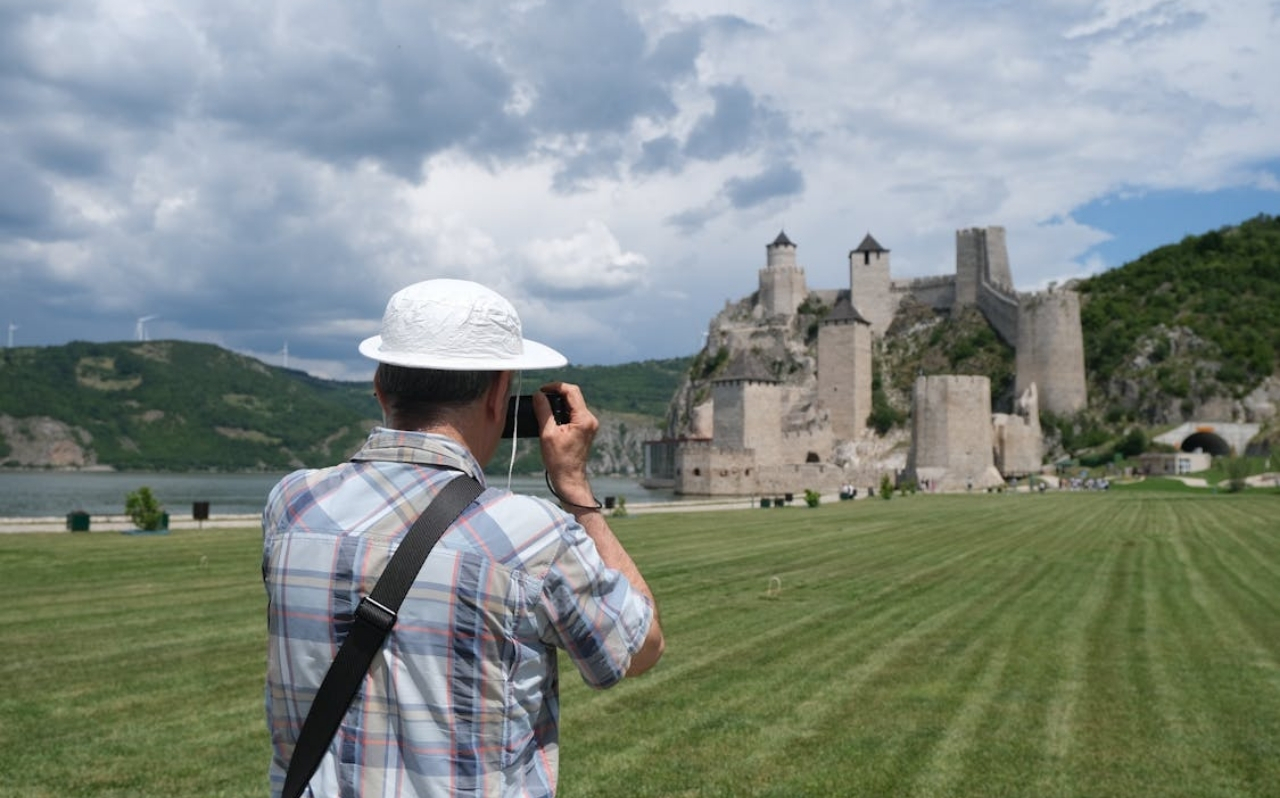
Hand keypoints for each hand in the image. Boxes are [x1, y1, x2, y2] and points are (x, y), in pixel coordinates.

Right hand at [534, 382, 597, 505]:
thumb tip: (538, 395)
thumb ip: (543, 411)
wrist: (569, 478)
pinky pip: (574, 414)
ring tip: (544, 407)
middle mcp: (590, 420)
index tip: (542, 390)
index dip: (555, 387)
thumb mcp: (547, 433)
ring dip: (559, 403)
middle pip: (574, 396)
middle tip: (541, 398)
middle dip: (556, 394)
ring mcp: (589, 425)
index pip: (571, 391)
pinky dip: (562, 412)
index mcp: (584, 419)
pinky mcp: (585, 430)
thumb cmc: (559, 460)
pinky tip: (551, 418)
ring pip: (573, 404)